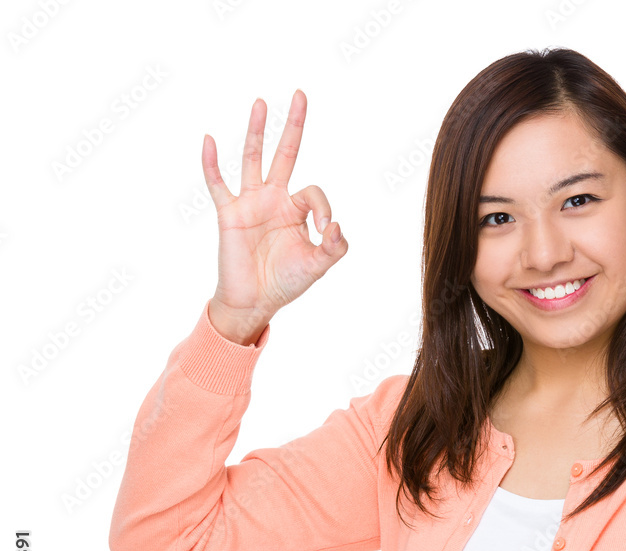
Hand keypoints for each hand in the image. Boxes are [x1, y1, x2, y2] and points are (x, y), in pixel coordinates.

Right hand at [201, 89, 347, 343]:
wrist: (255, 301)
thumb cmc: (286, 282)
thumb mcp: (319, 265)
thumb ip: (336, 247)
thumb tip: (336, 225)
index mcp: (297, 209)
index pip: (314, 191)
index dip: (324, 208)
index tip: (325, 232)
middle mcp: (274, 198)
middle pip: (285, 153)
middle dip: (294, 126)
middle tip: (300, 94)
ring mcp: (250, 202)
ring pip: (253, 158)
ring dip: (256, 131)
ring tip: (261, 102)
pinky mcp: (229, 213)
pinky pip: (218, 184)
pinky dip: (212, 163)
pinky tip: (209, 139)